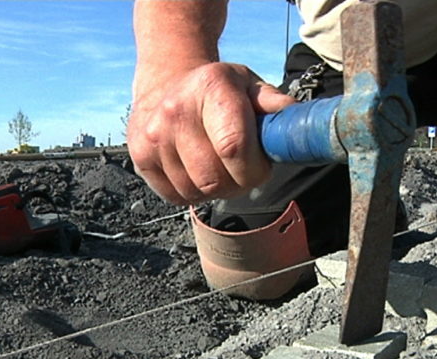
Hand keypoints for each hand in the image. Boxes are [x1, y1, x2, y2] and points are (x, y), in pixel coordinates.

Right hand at [128, 62, 294, 205]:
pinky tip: (196, 170)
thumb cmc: (217, 90)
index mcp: (211, 88)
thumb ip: (273, 104)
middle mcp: (176, 110)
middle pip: (215, 179)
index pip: (234, 147)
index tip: (261, 165)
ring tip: (218, 166)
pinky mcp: (140, 158)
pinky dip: (193, 193)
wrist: (167, 84)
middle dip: (238, 183)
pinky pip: (176, 197)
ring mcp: (154, 136)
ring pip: (196, 193)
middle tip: (241, 168)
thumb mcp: (248, 85)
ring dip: (215, 190)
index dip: (254, 169)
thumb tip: (296, 122)